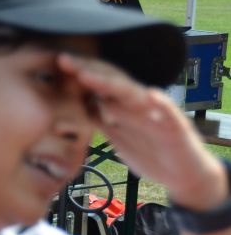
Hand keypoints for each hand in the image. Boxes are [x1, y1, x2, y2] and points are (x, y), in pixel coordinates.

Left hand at [58, 53, 227, 210]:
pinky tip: (152, 97)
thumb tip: (73, 106)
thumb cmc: (149, 152)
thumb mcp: (116, 136)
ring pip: (134, 95)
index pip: (99, 84)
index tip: (54, 65)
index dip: (78, 74)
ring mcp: (157, 114)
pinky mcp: (176, 129)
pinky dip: (162, 105)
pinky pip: (169, 115)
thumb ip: (99, 119)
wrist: (182, 174)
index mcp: (123, 106)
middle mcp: (139, 105)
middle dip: (87, 70)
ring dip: (112, 84)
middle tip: (64, 61)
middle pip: (111, 82)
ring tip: (89, 76)